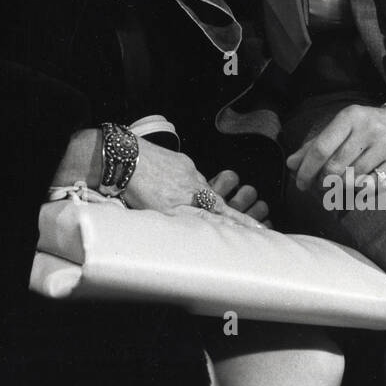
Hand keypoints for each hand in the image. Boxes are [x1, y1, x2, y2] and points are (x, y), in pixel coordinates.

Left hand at [126, 141, 261, 228]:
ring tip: (181, 203)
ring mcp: (185, 167)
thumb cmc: (140, 187)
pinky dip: (182, 182)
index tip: (261, 228)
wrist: (123, 157)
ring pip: (197, 186)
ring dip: (196, 195)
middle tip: (226, 216)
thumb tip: (218, 224)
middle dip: (220, 208)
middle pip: (213, 198)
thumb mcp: (168, 210)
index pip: (224, 212)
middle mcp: (194, 180)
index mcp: (195, 195)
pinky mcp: (175, 159)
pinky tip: (169, 186)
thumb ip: (195, 217)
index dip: (242, 222)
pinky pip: (185, 173)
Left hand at [286, 105, 385, 192]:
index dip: (306, 170)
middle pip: (335, 167)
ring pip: (352, 179)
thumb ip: (317, 145)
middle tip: (321, 188)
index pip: (321, 148)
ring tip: (338, 189)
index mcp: (350, 117)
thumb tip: (291, 164)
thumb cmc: (370, 128)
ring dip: (340, 190)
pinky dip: (360, 193)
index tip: (300, 184)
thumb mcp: (344, 128)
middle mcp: (369, 128)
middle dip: (323, 183)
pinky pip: (373, 186)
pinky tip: (357, 190)